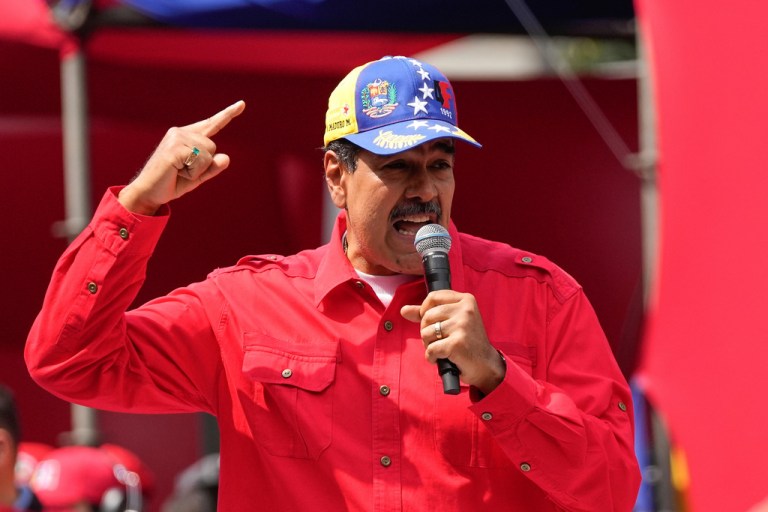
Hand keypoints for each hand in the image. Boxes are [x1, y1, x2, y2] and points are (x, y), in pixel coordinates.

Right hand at [118, 101, 245, 214]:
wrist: (148, 192)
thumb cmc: (172, 183)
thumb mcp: (198, 176)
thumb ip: (212, 167)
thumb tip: (226, 158)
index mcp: (186, 135)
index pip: (211, 124)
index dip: (228, 114)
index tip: (242, 104)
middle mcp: (180, 132)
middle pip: (213, 146)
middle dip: (204, 165)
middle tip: (183, 171)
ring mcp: (176, 138)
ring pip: (208, 154)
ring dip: (198, 170)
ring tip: (178, 172)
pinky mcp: (174, 148)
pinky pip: (200, 160)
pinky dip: (193, 173)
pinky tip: (177, 172)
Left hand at [401, 290, 505, 394]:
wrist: (485, 364)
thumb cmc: (467, 341)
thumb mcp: (451, 321)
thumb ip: (427, 313)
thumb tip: (403, 310)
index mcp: (465, 299)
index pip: (433, 297)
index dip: (425, 311)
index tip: (431, 322)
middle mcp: (465, 310)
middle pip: (427, 316)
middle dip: (426, 331)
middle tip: (439, 340)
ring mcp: (462, 326)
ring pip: (426, 333)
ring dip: (429, 345)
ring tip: (442, 349)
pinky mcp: (457, 343)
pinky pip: (431, 349)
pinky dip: (432, 357)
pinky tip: (442, 358)